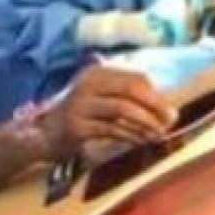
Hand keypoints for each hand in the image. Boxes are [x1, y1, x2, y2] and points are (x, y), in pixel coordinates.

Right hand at [37, 66, 176, 160]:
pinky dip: (131, 136)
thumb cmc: (84, 114)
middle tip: (169, 122)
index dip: (156, 95)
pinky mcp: (77, 127)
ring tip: (157, 135)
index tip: (170, 112)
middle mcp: (88, 84)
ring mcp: (80, 105)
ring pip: (122, 111)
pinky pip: (112, 130)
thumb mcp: (104, 98)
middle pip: (130, 90)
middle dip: (154, 106)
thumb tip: (170, 113)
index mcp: (98, 72)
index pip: (135, 78)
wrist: (44, 135)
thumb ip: (133, 100)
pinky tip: (140, 142)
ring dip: (145, 124)